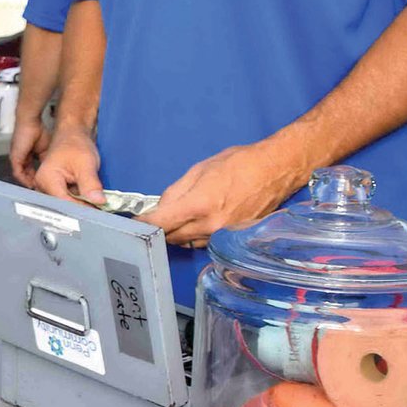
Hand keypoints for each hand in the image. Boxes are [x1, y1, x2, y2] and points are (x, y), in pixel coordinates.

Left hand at [9, 115, 51, 187]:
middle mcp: (20, 159)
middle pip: (25, 176)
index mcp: (27, 157)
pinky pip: (18, 173)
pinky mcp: (15, 158)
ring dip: (28, 184)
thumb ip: (46, 159)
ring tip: (36, 190)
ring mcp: (16, 159)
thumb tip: (52, 169)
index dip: (38, 180)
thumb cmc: (37, 131)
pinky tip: (31, 184)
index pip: (31, 173)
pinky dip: (24, 180)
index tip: (44, 186)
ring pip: (21, 177)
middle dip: (33, 184)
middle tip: (40, 191)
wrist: (30, 122)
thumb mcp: (45, 149)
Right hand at [34, 123, 104, 202]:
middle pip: (63, 206)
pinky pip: (68, 201)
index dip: (81, 208)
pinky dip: (80, 201)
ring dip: (81, 205)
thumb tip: (98, 201)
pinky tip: (89, 199)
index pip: (63, 202)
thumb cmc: (76, 143)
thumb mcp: (86, 163)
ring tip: (94, 203)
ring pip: (66, 205)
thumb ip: (90, 184)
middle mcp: (43, 185)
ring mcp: (49, 188)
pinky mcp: (56, 190)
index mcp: (46, 178)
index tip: (96, 210)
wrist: (74, 135)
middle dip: (81, 208)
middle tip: (98, 209)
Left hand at [138, 141, 306, 247]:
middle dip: (159, 228)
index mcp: (199, 204)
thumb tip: (161, 208)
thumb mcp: (200, 169)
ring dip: (176, 233)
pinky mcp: (232, 239)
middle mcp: (210, 225)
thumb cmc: (240, 163)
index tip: (130, 226)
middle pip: (171, 237)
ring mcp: (223, 235)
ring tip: (176, 217)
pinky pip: (203, 242)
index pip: (161, 222)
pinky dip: (193, 235)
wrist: (276, 170)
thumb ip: (176, 192)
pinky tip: (195, 222)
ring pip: (186, 242)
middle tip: (152, 219)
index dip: (142, 225)